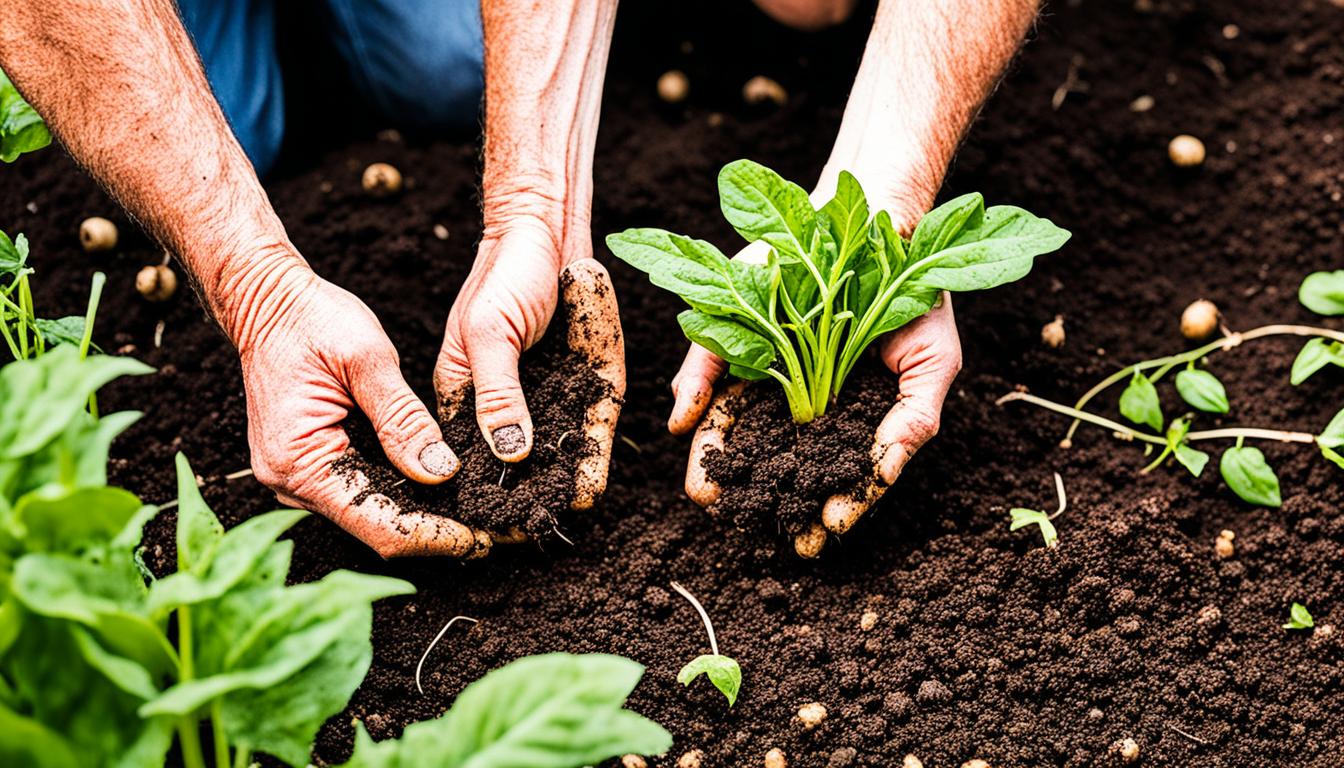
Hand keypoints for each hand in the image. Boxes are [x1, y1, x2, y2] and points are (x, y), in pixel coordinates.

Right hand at [226, 252, 486, 558]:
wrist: (264, 299)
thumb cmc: (309, 319)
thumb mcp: (367, 360)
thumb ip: (403, 419)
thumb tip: (440, 471)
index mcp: (299, 461)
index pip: (378, 523)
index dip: (435, 536)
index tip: (484, 538)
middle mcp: (291, 482)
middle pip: (377, 527)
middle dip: (438, 532)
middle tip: (496, 529)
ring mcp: (297, 478)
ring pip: (372, 514)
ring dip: (425, 516)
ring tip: (480, 512)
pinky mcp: (310, 465)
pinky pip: (362, 490)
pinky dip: (404, 493)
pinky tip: (444, 488)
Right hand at [434, 217, 624, 512]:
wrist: (548, 230)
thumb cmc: (506, 273)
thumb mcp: (491, 334)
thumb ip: (498, 395)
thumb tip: (508, 454)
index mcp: (459, 394)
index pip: (459, 459)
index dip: (470, 493)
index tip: (484, 530)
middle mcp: (498, 402)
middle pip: (506, 464)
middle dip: (516, 501)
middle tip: (530, 533)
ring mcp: (539, 394)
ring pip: (546, 452)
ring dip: (554, 484)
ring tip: (565, 516)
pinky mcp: (576, 382)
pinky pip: (582, 426)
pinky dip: (586, 455)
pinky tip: (591, 483)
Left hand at [671, 202, 962, 557]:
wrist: (881, 220)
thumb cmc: (917, 296)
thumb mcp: (933, 363)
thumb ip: (914, 421)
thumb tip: (880, 474)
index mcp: (850, 418)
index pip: (836, 474)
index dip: (830, 504)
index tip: (822, 531)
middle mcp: (805, 403)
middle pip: (781, 463)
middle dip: (767, 499)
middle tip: (753, 528)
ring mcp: (769, 371)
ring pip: (740, 430)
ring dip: (721, 465)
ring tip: (709, 496)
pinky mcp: (737, 338)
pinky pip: (711, 376)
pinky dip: (697, 400)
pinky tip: (688, 427)